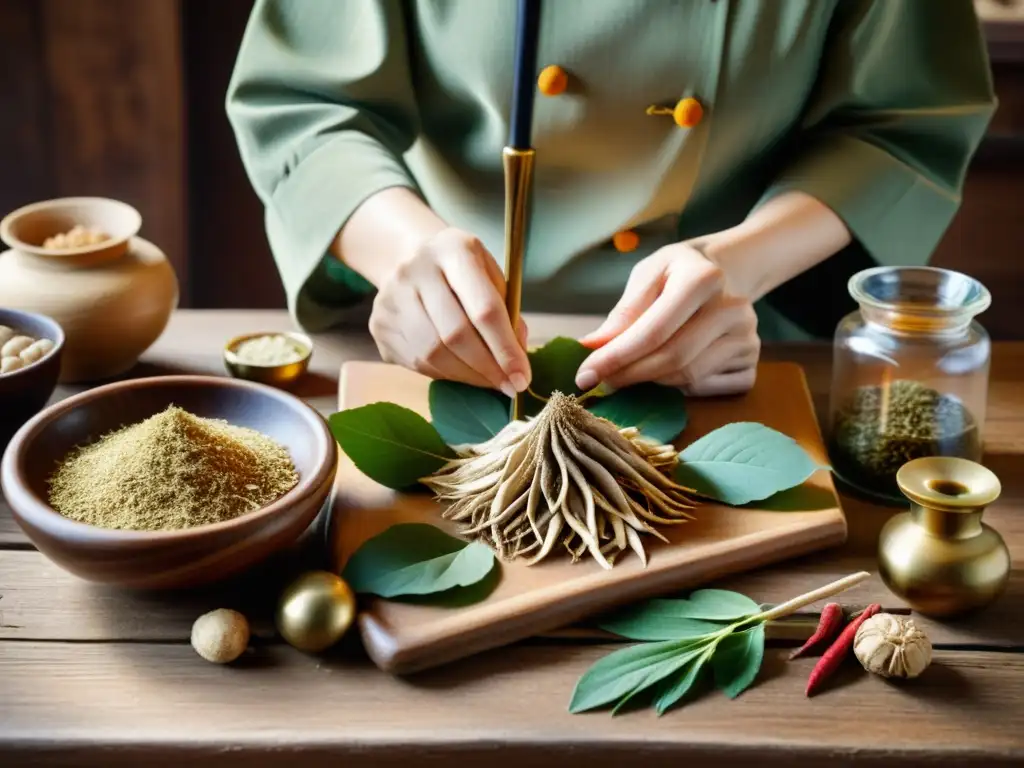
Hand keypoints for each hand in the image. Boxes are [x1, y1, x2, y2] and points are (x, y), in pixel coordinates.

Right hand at [369, 227, 530, 396]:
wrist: (412, 258)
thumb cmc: (464, 272)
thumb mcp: (493, 277)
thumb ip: (508, 314)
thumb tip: (516, 361)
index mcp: (454, 250)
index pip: (484, 309)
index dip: (505, 349)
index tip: (522, 377)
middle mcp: (416, 269)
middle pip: (455, 334)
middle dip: (487, 368)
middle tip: (508, 386)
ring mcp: (391, 297)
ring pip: (433, 354)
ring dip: (467, 376)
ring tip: (488, 381)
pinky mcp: (379, 323)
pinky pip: (416, 362)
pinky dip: (445, 375)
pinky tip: (462, 373)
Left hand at [575, 243, 759, 395]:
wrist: (726, 271)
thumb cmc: (678, 273)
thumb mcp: (648, 275)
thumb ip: (623, 311)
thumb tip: (593, 345)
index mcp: (704, 278)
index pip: (653, 331)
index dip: (616, 357)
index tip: (584, 375)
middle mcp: (734, 308)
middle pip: (673, 359)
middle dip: (630, 375)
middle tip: (602, 381)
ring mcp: (749, 338)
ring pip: (687, 378)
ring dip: (652, 381)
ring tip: (633, 370)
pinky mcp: (753, 362)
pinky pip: (706, 389)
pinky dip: (680, 387)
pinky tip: (669, 369)